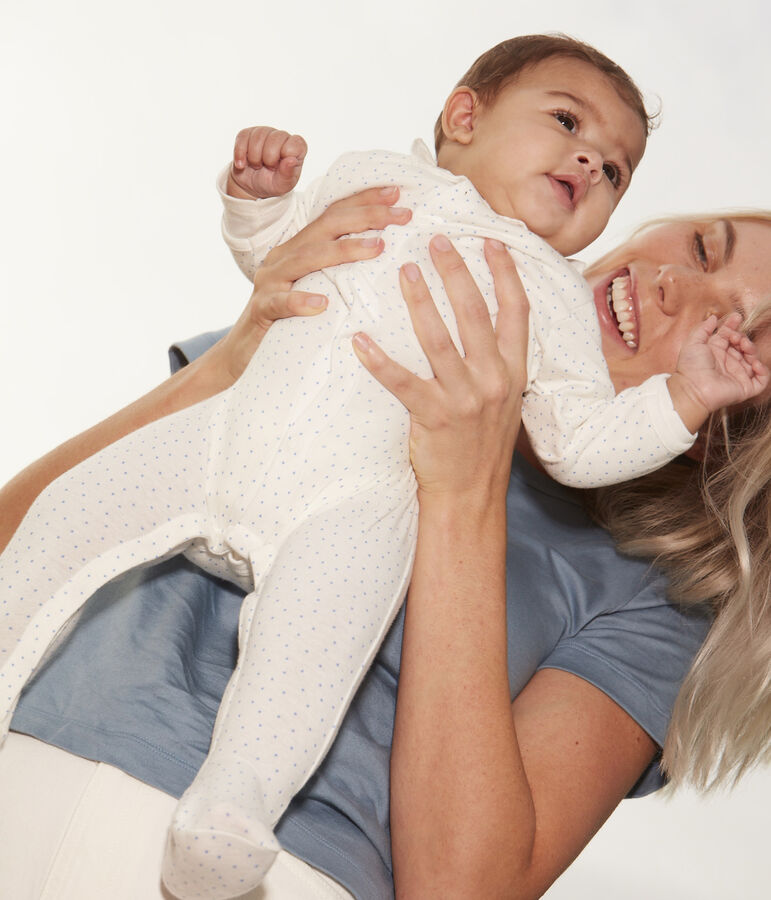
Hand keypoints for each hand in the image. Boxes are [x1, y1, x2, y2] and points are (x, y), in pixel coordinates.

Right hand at [207, 186, 411, 386]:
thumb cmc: (288, 322)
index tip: (398, 193)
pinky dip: (301, 301)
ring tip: (377, 248)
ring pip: (308, 258)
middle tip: (402, 214)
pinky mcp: (261, 309)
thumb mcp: (316, 290)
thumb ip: (339, 274)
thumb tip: (384, 260)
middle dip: (366, 216)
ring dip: (345, 251)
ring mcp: (270, 281)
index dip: (364, 200)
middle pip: (326, 226)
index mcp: (299, 248)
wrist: (243, 352)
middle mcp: (284, 257)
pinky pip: (281, 302)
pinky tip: (322, 304)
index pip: (333, 215)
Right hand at [228, 126, 307, 199]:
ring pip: (257, 137)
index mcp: (296, 148)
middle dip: (268, 159)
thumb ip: (288, 174)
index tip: (279, 167)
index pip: (296, 143)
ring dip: (254, 158)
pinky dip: (240, 154)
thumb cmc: (272, 183)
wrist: (251, 185)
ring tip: (257, 165)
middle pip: (275, 139)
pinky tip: (242, 164)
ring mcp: (265, 132)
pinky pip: (242, 137)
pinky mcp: (248, 133)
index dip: (285, 156)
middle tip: (268, 167)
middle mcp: (282, 137)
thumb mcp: (282, 185)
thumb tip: (292, 160)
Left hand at [352, 236, 529, 499]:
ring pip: (440, 339)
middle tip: (436, 240)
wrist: (471, 496)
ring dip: (420, 301)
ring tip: (404, 270)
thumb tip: (482, 326)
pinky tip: (360, 339)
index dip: (505, 273)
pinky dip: (379, 360)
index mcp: (514, 372)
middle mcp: (494, 380)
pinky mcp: (434, 418)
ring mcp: (465, 399)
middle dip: (456, 271)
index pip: (516, 312)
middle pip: (475, 313)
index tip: (492, 241)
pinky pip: (402, 382)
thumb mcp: (503, 402)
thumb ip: (497, 364)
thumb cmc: (481, 447)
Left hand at [670, 312, 769, 430]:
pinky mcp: (745, 388)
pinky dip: (762, 370)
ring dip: (752, 350)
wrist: (692, 388)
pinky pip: (761, 379)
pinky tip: (754, 363)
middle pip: (744, 346)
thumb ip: (703, 329)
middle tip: (737, 338)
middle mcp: (729, 363)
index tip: (736, 318)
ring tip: (744, 346)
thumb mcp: (693, 342)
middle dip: (743, 338)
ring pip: (754, 359)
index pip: (730, 337)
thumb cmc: (690, 367)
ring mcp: (738, 375)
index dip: (734, 327)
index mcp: (717, 352)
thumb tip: (714, 318)